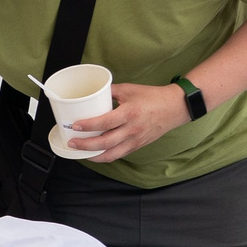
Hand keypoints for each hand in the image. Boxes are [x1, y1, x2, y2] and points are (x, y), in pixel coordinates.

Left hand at [64, 82, 191, 162]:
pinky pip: (119, 155)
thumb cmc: (153, 97)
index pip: (105, 122)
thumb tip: (93, 93)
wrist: (174, 108)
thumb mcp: (130, 89)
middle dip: (86, 145)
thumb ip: (110, 91)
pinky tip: (96, 154)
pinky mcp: (137, 146)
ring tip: (81, 153)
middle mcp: (132, 129)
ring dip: (94, 156)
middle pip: (105, 143)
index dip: (89, 125)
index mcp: (130, 113)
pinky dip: (106, 156)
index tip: (76, 125)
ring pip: (112, 154)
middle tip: (72, 143)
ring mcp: (135, 140)